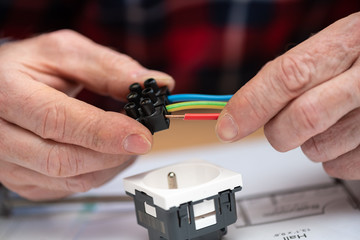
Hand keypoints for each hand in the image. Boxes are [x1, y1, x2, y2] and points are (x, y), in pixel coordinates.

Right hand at [0, 30, 174, 199]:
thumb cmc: (27, 67)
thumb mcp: (65, 52)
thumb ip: (109, 67)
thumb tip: (151, 81)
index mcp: (7, 92)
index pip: (57, 120)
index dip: (104, 132)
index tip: (140, 136)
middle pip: (62, 159)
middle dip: (112, 153)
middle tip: (140, 139)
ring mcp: (7, 162)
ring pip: (67, 180)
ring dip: (108, 166)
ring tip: (125, 144)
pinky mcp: (20, 180)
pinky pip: (65, 189)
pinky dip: (96, 175)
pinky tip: (105, 156)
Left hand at [216, 13, 359, 179]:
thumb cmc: (359, 55)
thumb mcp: (327, 49)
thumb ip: (287, 76)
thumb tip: (238, 111)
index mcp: (346, 44)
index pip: (288, 77)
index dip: (251, 104)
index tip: (228, 127)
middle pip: (301, 119)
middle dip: (278, 130)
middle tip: (281, 125)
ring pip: (317, 150)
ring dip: (308, 142)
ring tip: (326, 120)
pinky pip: (339, 167)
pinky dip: (330, 156)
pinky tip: (341, 133)